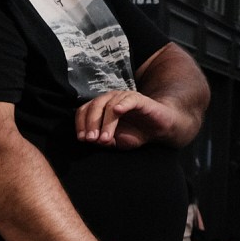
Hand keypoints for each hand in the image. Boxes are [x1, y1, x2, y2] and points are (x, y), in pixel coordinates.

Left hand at [74, 89, 189, 149]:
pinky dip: (122, 104)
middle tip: (92, 140)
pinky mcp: (139, 99)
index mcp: (101, 108)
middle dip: (91, 124)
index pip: (84, 111)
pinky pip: (129, 100)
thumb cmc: (135, 134)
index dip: (81, 124)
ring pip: (109, 105)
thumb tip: (91, 140)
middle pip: (94, 106)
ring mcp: (124, 98)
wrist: (159, 129)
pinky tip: (117, 111)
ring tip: (105, 139)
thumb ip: (103, 140)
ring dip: (105, 123)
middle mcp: (111, 100)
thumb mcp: (115, 142)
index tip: (82, 139)